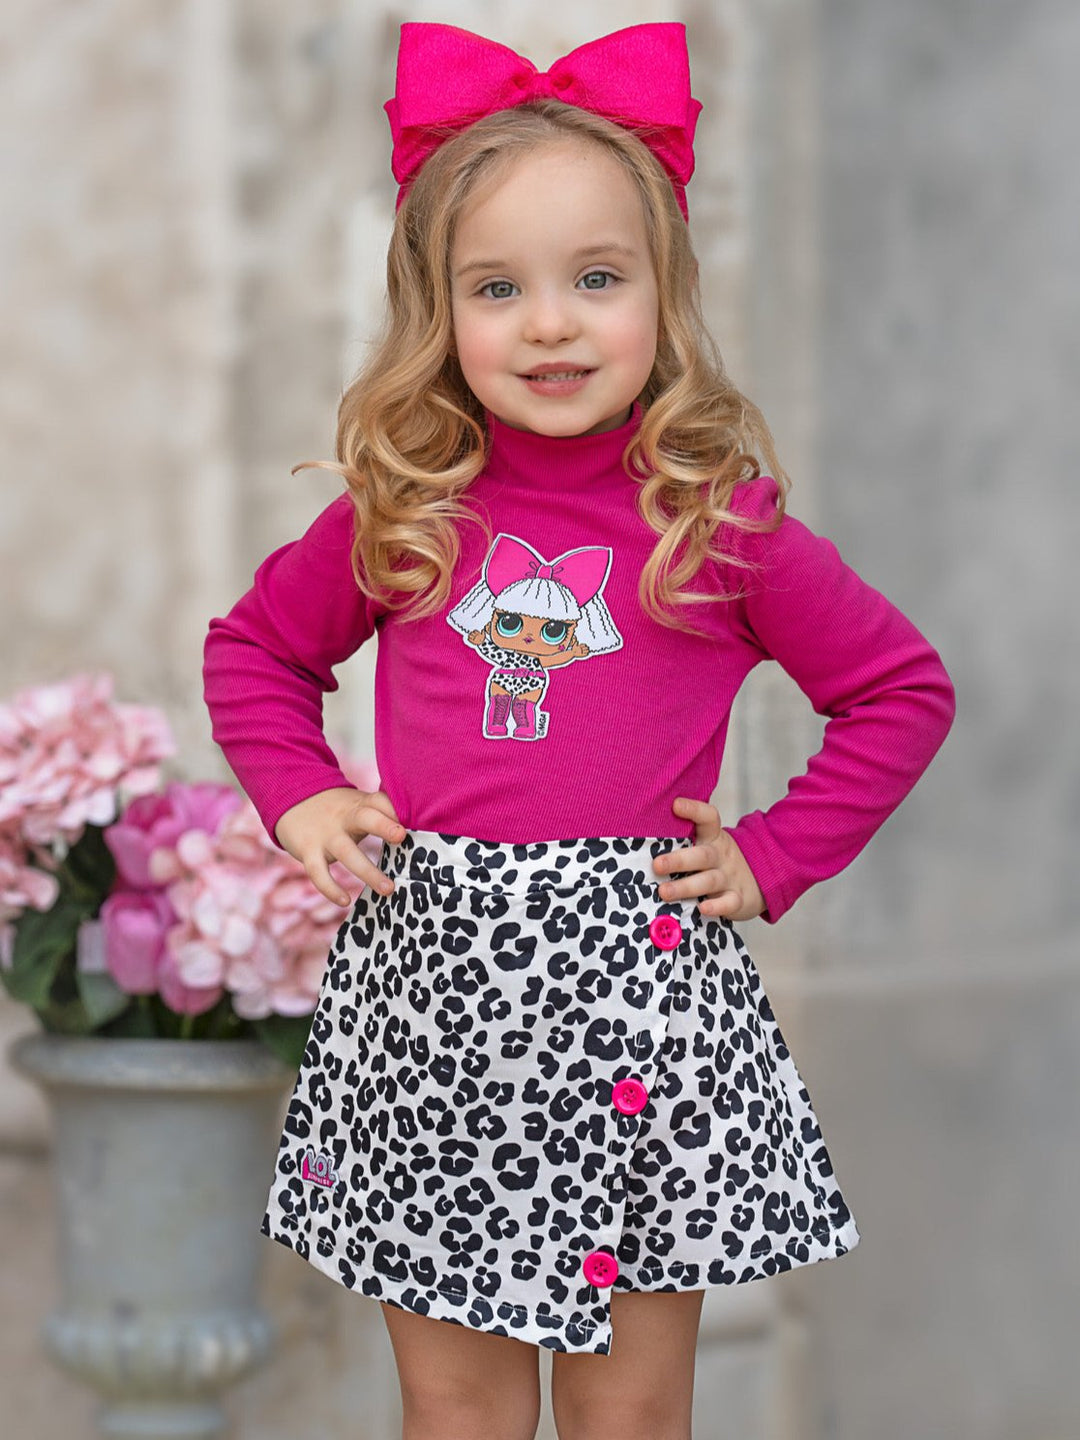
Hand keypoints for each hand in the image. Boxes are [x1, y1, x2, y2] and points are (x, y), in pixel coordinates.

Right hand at [274, 787, 407, 906]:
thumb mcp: (359, 805)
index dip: (397, 809)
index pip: (381, 801)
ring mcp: (325, 835)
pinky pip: (318, 873)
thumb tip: (421, 830)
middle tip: (402, 837)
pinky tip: (345, 901)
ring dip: (368, 872)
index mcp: (361, 804)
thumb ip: (383, 814)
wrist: (292, 800)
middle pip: (365, 817)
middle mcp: (344, 817)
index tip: (415, 820)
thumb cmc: (340, 810)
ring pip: (347, 852)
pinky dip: (330, 888)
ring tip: (389, 889)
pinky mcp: (308, 851)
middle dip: (383, 826)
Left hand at [655, 796, 765, 921]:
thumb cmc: (718, 861)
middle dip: (678, 860)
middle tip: (657, 864)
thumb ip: (684, 838)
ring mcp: (730, 877)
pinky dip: (717, 906)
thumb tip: (641, 833)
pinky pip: (729, 902)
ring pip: (709, 880)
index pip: (708, 818)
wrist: (762, 878)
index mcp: (712, 838)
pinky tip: (703, 908)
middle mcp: (720, 855)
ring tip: (664, 892)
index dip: (693, 810)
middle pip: (702, 855)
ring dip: (686, 886)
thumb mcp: (707, 843)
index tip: (675, 805)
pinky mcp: (738, 899)